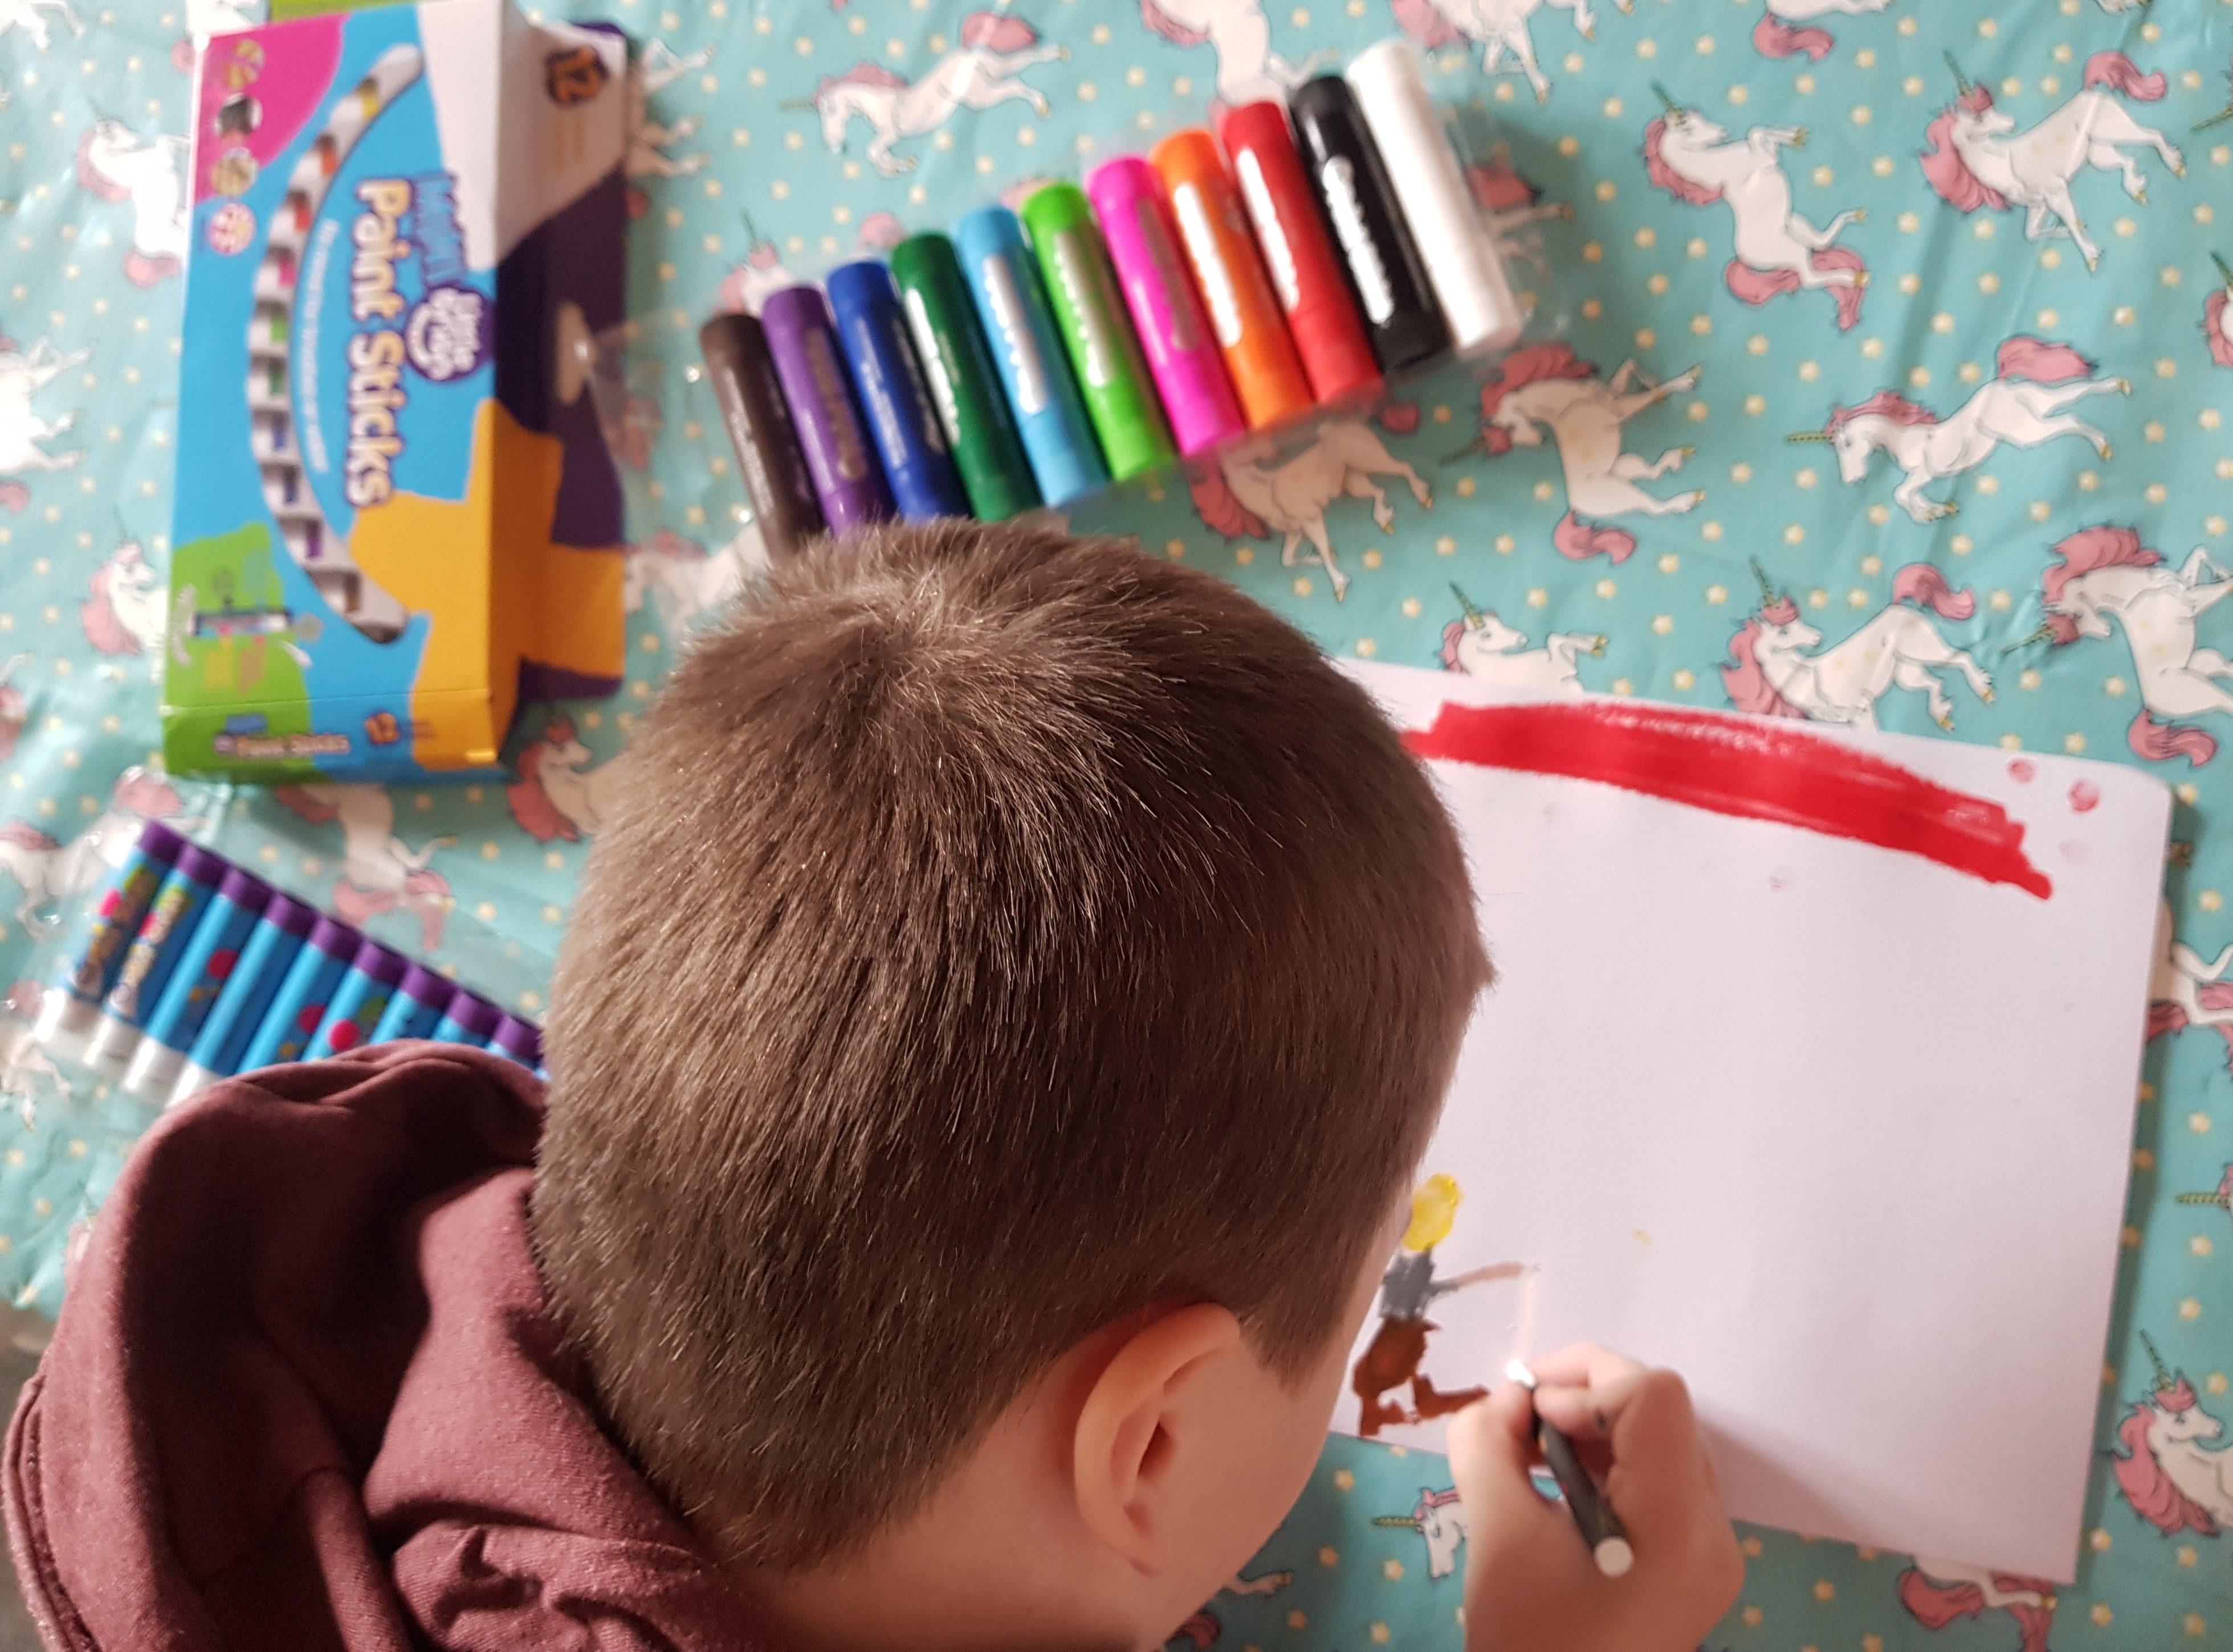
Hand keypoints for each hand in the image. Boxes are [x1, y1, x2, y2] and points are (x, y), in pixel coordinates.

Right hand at [1448, 1345, 1742, 1651]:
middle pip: (1661, 1412)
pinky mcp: (1691, 1569)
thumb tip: (1505, 1400)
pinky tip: (1554, 1483)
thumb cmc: (1530, 1642)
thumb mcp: (1496, 1535)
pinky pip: (1658, 1483)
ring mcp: (1709, 1554)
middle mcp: (1713, 1532)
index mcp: (1679, 1526)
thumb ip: (1489, 1444)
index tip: (1524, 1417)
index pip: (1653, 1397)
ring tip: (1528, 1452)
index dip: (1583, 1384)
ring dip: (1590, 1427)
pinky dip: (1606, 1464)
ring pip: (1660, 1442)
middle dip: (1582, 1394)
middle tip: (1516, 1416)